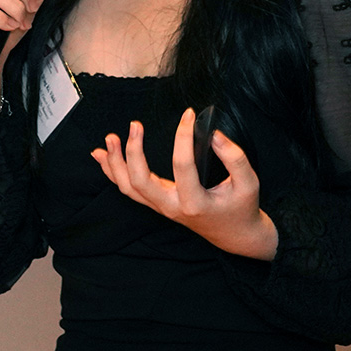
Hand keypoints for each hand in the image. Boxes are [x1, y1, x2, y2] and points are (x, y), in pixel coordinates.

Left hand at [91, 109, 278, 260]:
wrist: (235, 235)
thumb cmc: (241, 207)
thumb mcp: (248, 182)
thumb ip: (234, 156)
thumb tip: (213, 133)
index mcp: (195, 203)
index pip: (182, 166)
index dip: (184, 137)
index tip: (189, 114)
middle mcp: (172, 208)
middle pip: (141, 182)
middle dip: (133, 153)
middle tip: (134, 125)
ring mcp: (162, 208)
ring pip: (128, 189)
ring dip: (115, 164)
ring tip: (110, 138)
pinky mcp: (158, 205)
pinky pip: (129, 191)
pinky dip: (113, 173)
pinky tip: (102, 156)